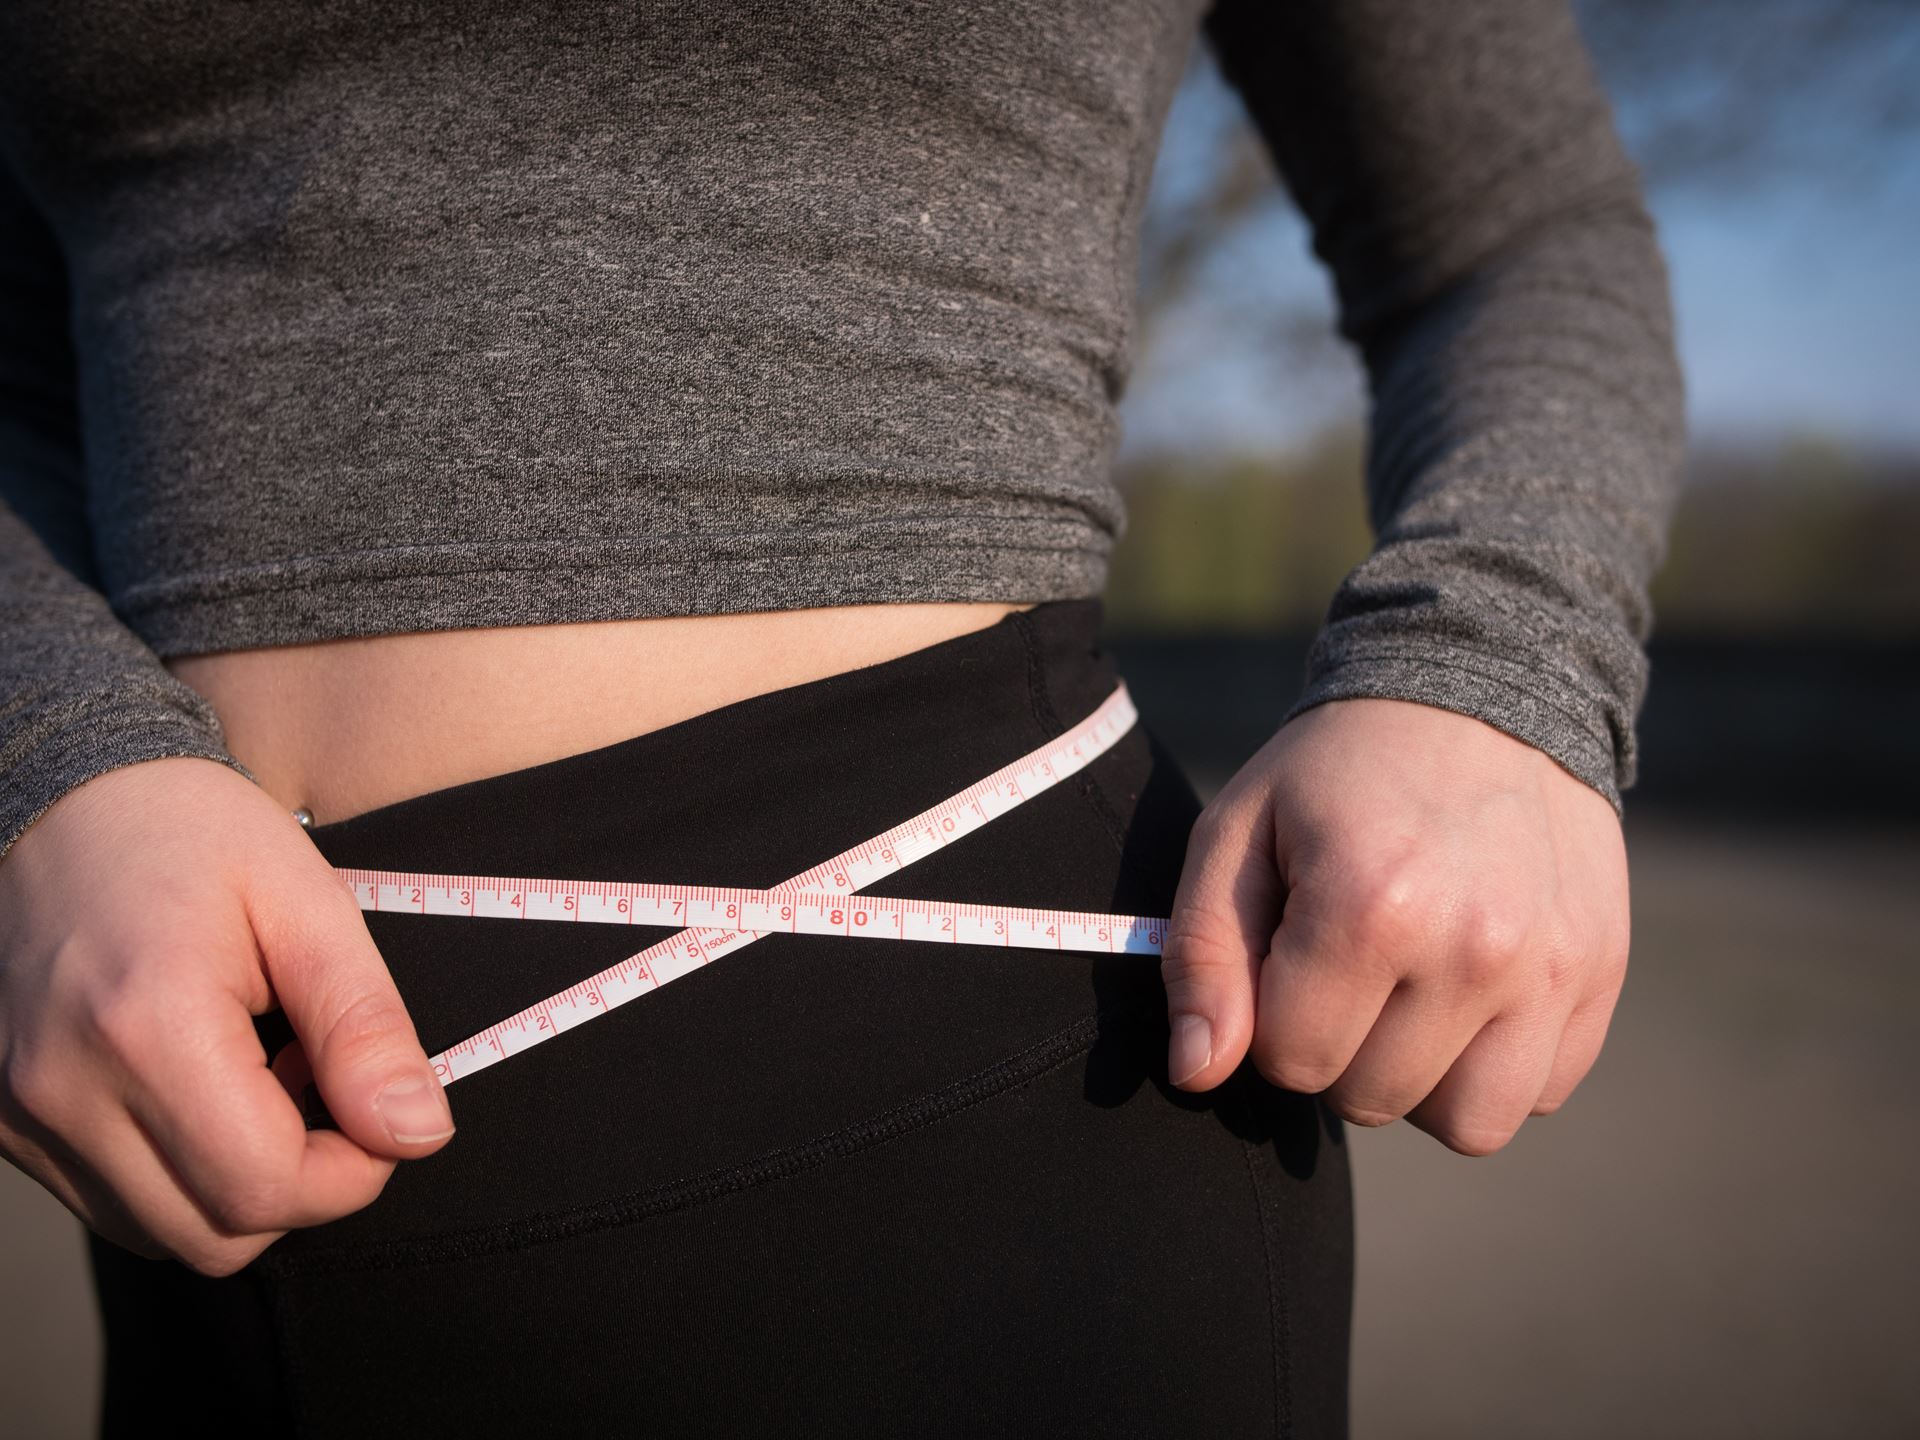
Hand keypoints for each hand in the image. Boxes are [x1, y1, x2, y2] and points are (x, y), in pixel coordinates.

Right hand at [0, 757, 453, 1274]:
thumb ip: (366, 1028)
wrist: (63, 796)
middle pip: (217, 1236)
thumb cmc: (190, 833)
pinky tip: (201, 1087)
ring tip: (255, 1073)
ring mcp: (22, 1115)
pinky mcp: (7, 1122)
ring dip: (239, 1184)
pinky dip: (180, 1173)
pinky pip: (116, 1202)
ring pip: (166, 1235)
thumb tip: (416, 1132)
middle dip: (302, 1183)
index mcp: (148, 1027)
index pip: (267, 1188)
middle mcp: (64, 1089)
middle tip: (318, 1078)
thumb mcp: (307, 904)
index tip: (380, 1110)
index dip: (353, 1172)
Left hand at [1160, 698, 1629, 1154]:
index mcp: (1369, 910)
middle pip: (1371, 1101)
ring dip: (1422, 1080)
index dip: (1272, 1020)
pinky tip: (1471, 991)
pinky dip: (1497, 1064)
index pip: (1292, 1062)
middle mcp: (1473, 949)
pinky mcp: (1601, 975)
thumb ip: (1203, 957)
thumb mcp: (1236, 833)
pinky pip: (1539, 1092)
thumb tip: (1196, 1073)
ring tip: (1409, 997)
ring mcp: (1551, 968)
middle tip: (1349, 964)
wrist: (1482, 688)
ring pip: (1467, 1126)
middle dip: (1340, 1049)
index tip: (1290, 952)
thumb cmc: (1336, 773)